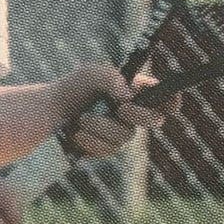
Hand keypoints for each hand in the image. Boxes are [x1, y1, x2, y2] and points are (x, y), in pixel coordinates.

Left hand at [54, 65, 181, 157]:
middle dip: (140, 115)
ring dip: (103, 126)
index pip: (166, 98)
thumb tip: (128, 97)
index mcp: (136, 91)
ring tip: (82, 118)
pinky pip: (109, 149)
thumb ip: (112, 79)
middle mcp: (134, 113)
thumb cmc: (74, 87)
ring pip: (127, 135)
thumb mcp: (92, 74)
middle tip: (121, 108)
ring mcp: (122, 132)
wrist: (50, 111)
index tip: (168, 103)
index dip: (172, 101)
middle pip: (155, 120)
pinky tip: (78, 132)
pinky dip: (92, 140)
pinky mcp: (107, 148)